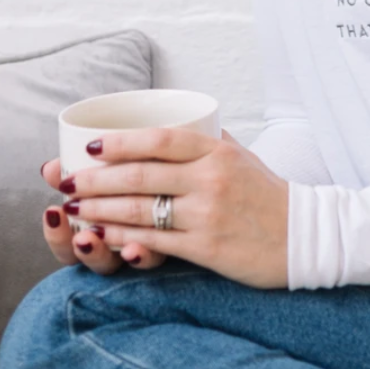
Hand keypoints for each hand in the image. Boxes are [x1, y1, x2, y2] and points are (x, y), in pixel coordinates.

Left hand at [40, 128, 289, 287]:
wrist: (303, 236)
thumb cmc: (267, 194)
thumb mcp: (242, 156)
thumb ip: (209, 140)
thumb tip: (178, 121)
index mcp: (216, 150)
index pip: (161, 138)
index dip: (121, 141)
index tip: (90, 145)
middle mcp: (210, 177)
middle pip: (142, 173)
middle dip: (96, 177)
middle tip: (65, 180)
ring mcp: (207, 213)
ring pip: (141, 207)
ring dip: (100, 207)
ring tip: (72, 208)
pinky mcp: (207, 247)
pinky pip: (154, 240)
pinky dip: (122, 237)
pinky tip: (101, 236)